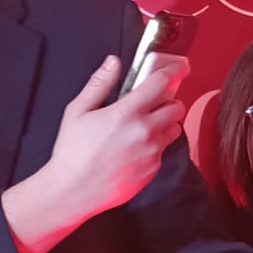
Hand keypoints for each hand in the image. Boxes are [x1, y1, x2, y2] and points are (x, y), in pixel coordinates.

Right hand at [39, 54, 188, 220]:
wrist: (74, 190)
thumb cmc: (73, 150)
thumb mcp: (78, 111)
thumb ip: (100, 84)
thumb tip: (114, 62)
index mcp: (126, 113)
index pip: (161, 83)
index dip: (173, 71)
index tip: (179, 66)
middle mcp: (145, 131)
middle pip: (176, 105)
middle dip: (168, 100)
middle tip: (153, 101)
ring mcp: (153, 151)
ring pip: (175, 127)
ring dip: (166, 121)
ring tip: (144, 124)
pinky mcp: (154, 168)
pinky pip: (165, 148)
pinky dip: (157, 142)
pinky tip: (136, 146)